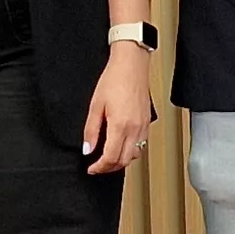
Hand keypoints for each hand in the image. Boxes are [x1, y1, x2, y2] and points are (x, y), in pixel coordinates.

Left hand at [82, 45, 154, 175]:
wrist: (131, 65)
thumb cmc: (114, 80)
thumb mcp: (95, 105)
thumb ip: (91, 130)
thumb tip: (88, 149)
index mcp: (120, 126)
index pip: (110, 158)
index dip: (99, 167)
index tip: (91, 168)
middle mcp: (134, 129)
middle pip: (123, 161)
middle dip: (108, 168)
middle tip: (97, 166)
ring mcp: (143, 127)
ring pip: (133, 155)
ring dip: (120, 161)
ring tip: (108, 158)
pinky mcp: (147, 123)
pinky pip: (140, 145)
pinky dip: (129, 152)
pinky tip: (120, 146)